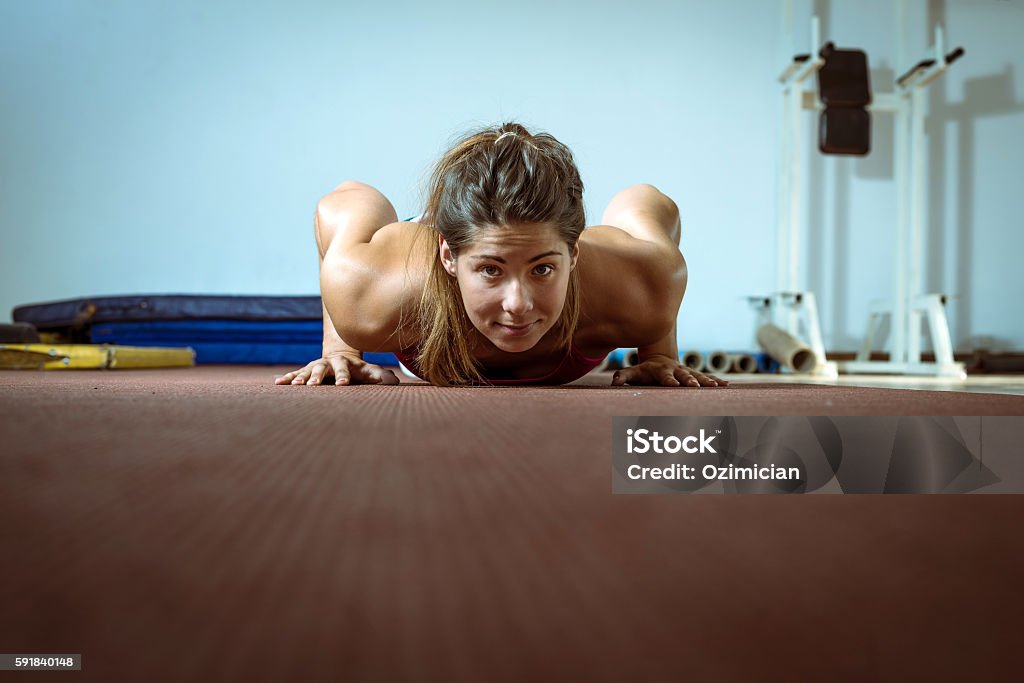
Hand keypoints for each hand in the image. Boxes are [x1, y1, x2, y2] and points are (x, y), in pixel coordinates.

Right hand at [274, 351, 399, 385]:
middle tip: (312, 385)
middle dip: (317, 375)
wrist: (341, 355)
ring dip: (300, 377)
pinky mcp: (305, 371)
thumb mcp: (370, 371)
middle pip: (322, 368)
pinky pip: (294, 374)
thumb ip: (381, 376)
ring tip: (294, 385)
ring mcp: (315, 366)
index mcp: (344, 362)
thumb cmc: (358, 368)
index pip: (344, 368)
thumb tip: (395, 381)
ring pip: (306, 370)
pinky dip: (287, 378)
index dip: (343, 375)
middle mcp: (328, 362)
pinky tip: (277, 383)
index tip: (342, 384)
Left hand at [611, 355, 727, 387]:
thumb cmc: (645, 369)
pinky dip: (715, 380)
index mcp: (661, 370)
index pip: (664, 376)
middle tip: (695, 386)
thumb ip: (624, 375)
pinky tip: (725, 385)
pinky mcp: (694, 373)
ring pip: (698, 376)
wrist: (659, 357)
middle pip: (683, 375)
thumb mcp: (634, 372)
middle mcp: (676, 369)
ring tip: (717, 386)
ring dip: (707, 381)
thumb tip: (614, 381)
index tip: (673, 384)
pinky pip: (706, 377)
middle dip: (690, 381)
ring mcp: (686, 371)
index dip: (668, 380)